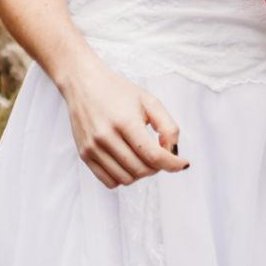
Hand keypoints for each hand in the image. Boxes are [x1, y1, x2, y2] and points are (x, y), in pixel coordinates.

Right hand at [57, 57, 188, 189]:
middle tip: (159, 155)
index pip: (153, 155)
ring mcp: (93, 147)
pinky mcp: (84, 154)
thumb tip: (172, 153)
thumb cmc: (118, 91)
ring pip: (126, 179)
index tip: (182, 164)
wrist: (82, 84)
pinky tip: (127, 163)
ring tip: (142, 157)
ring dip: (140, 174)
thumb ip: (168, 126)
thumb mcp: (149, 101)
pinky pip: (109, 181)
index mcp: (125, 121)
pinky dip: (123, 178)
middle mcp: (106, 136)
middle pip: (141, 169)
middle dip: (157, 167)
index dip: (172, 164)